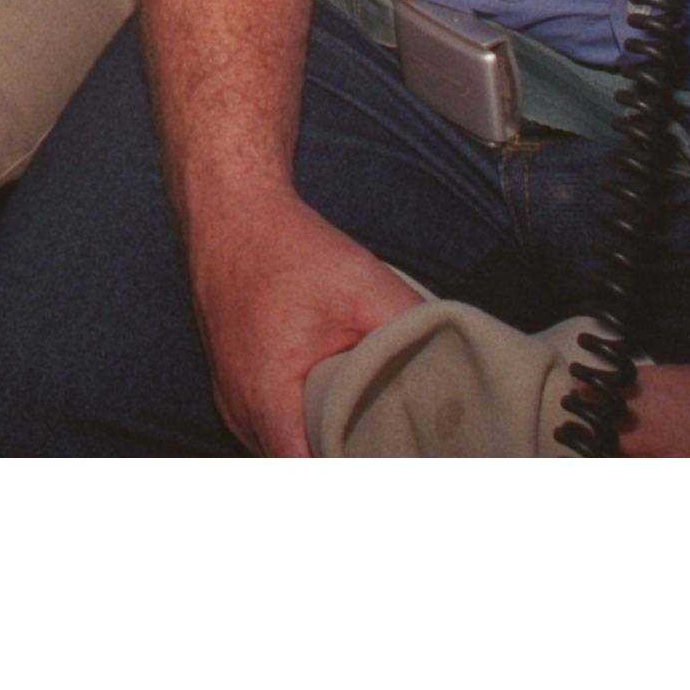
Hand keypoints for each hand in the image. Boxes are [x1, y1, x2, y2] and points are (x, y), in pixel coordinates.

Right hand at [188, 193, 420, 455]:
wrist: (230, 211)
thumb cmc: (289, 249)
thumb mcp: (364, 287)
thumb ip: (412, 333)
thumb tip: (459, 370)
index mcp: (266, 400)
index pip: (312, 477)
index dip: (357, 477)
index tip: (399, 467)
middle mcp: (240, 412)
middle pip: (300, 470)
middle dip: (349, 466)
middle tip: (403, 457)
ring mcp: (230, 401)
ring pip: (285, 453)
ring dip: (326, 451)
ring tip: (378, 443)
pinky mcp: (233, 386)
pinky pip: (271, 431)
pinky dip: (304, 431)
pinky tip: (343, 415)